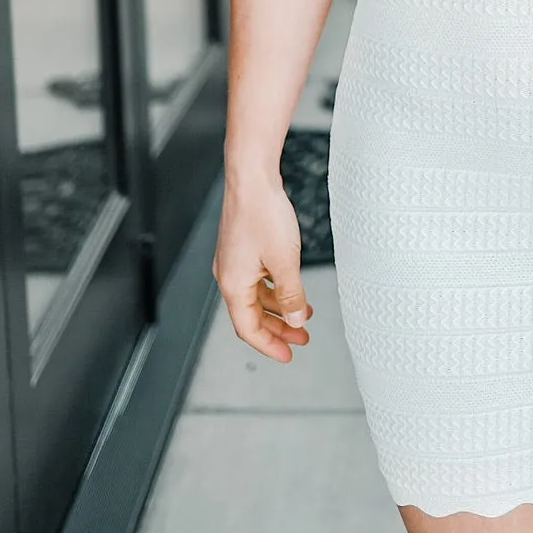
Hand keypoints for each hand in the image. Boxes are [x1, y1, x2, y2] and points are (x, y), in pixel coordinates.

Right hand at [213, 172, 313, 364]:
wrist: (251, 177)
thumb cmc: (263, 214)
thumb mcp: (285, 261)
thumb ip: (291, 294)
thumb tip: (295, 320)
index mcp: (233, 284)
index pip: (248, 328)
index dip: (269, 345)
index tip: (289, 355)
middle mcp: (228, 275)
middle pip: (252, 315)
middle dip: (278, 329)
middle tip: (302, 339)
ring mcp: (234, 261)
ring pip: (256, 296)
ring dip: (280, 308)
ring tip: (304, 314)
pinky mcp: (242, 248)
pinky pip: (257, 279)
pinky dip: (275, 288)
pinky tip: (292, 287)